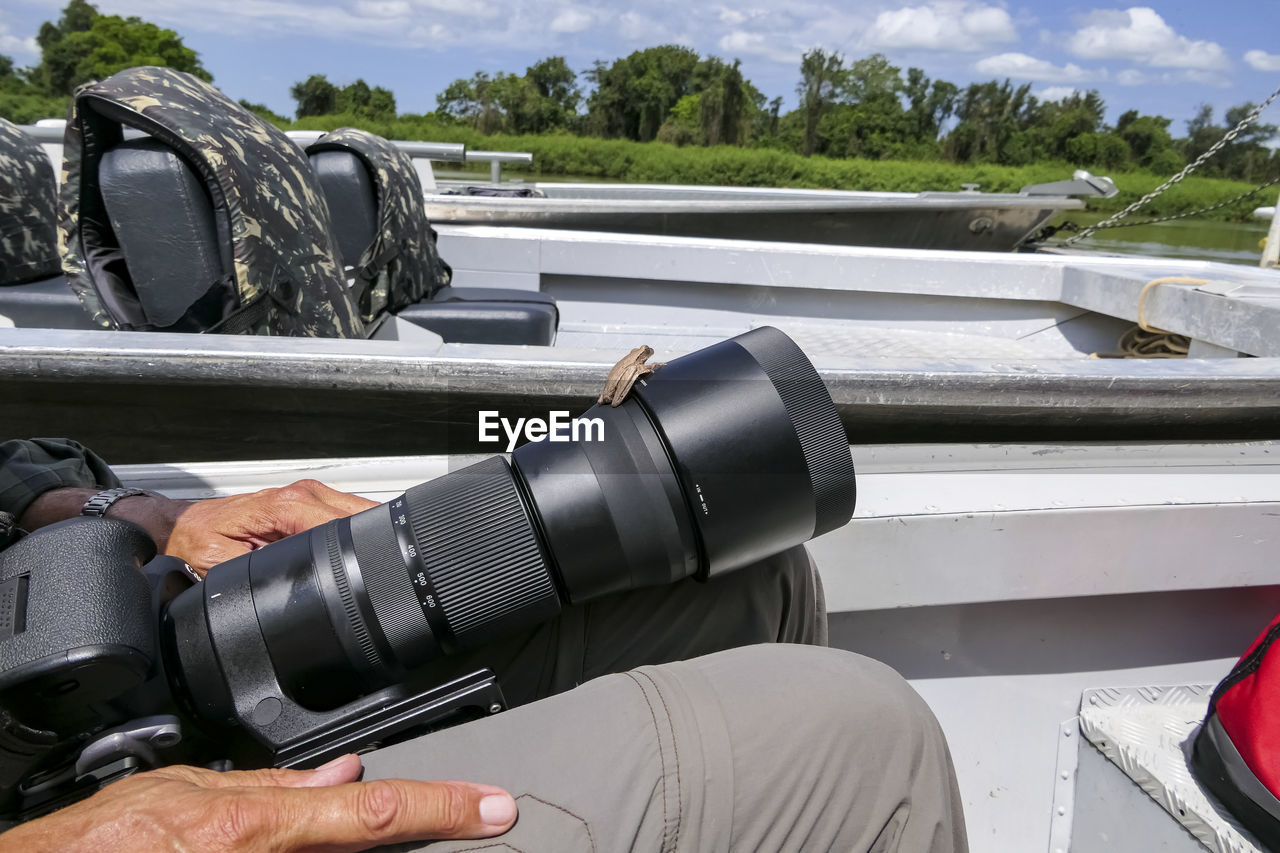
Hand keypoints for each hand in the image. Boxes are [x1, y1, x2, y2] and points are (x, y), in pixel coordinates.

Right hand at [1, 754, 516, 851]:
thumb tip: (342, 775)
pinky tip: (307, 840)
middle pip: (370, 846)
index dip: (444, 809)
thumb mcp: (184, 794)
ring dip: (353, 844)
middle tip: (467, 812)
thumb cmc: (96, 845)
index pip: (373, 813)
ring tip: (326, 820)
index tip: (496, 808)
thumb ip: (271, 787)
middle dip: (419, 826)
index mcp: (253, 829)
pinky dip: (317, 851)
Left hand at [19, 481, 376, 574]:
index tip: (367, 569)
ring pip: (358, 509)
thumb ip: (258, 571)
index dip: (355, 547)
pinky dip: (356, 530)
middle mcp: (302, 494)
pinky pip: (346, 512)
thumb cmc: (200, 540)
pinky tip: (359, 548)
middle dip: (371, 540)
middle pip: (359, 512)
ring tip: (373, 562)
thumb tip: (287, 586)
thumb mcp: (224, 563)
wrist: (184, 526)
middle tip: (380, 570)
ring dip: (366, 534)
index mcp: (284, 506)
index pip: (338, 523)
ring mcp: (309, 494)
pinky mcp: (311, 501)